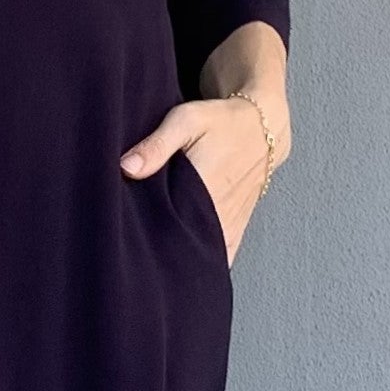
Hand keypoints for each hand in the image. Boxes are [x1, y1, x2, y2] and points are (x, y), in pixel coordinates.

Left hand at [120, 82, 288, 265]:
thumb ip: (156, 145)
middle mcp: (218, 212)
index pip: (168, 226)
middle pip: (184, 245)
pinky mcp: (236, 227)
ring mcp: (229, 223)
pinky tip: (187, 269)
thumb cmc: (221, 122)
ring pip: (204, 255)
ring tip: (158, 267)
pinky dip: (206, 263)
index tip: (127, 242)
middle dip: (160, 253)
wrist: (263, 127)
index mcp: (203, 189)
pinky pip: (222, 255)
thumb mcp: (186, 121)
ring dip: (182, 260)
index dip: (146, 237)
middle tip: (137, 257)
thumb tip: (127, 168)